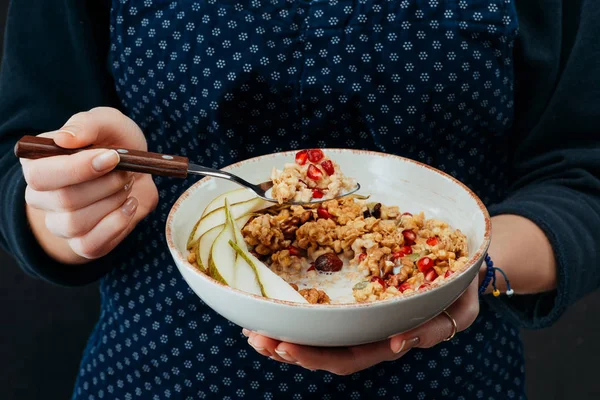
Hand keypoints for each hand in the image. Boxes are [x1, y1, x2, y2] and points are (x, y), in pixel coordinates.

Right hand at [21, 107, 158, 263]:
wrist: (137, 171)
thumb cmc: (115, 143)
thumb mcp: (106, 122)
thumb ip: (86, 125)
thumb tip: (65, 139)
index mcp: (37, 164)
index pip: (40, 174)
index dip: (77, 169)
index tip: (112, 157)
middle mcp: (41, 197)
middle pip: (63, 200)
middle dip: (105, 184)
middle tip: (125, 172)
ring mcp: (59, 224)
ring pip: (76, 223)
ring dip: (112, 202)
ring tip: (126, 186)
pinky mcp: (82, 244)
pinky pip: (91, 245)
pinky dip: (117, 224)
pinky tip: (130, 205)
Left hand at [243, 277, 478, 375]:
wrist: (462, 267)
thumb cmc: (461, 288)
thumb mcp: (459, 309)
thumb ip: (434, 328)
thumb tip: (398, 344)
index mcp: (389, 338)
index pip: (348, 357)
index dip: (316, 357)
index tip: (286, 347)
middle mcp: (368, 332)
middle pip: (323, 351)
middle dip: (288, 349)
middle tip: (257, 338)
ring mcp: (359, 316)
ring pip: (317, 335)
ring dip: (284, 334)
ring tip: (252, 330)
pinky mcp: (354, 297)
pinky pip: (322, 311)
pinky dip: (296, 313)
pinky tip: (272, 310)